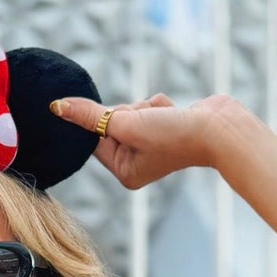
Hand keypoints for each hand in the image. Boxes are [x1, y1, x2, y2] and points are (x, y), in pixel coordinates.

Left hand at [50, 93, 239, 189]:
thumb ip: (89, 115)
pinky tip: (174, 112)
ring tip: (165, 117)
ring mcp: (151, 145)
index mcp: (125, 172)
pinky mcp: (164, 127)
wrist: (219, 129)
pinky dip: (159, 104)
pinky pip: (149, 106)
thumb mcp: (125, 124)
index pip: (96, 139)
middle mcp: (136, 162)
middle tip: (146, 119)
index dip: (100, 121)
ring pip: (131, 110)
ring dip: (145, 105)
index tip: (112, 114)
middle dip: (127, 111)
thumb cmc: (173, 135)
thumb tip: (57, 107)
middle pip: (112, 122)